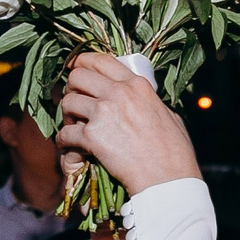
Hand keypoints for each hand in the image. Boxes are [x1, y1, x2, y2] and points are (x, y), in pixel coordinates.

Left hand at [55, 52, 200, 195]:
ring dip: (67, 114)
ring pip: (67, 102)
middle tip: (75, 100)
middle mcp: (118, 93)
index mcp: (137, 85)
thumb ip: (149, 102)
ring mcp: (103, 112)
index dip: (83, 62)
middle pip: (78, 76)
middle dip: (71, 87)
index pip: (102, 61)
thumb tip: (142, 101)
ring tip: (74, 124)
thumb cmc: (174, 152)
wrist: (167, 178)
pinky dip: (65, 140)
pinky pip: (65, 133)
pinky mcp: (92, 136)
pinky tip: (71, 146)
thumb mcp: (168, 115)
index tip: (75, 67)